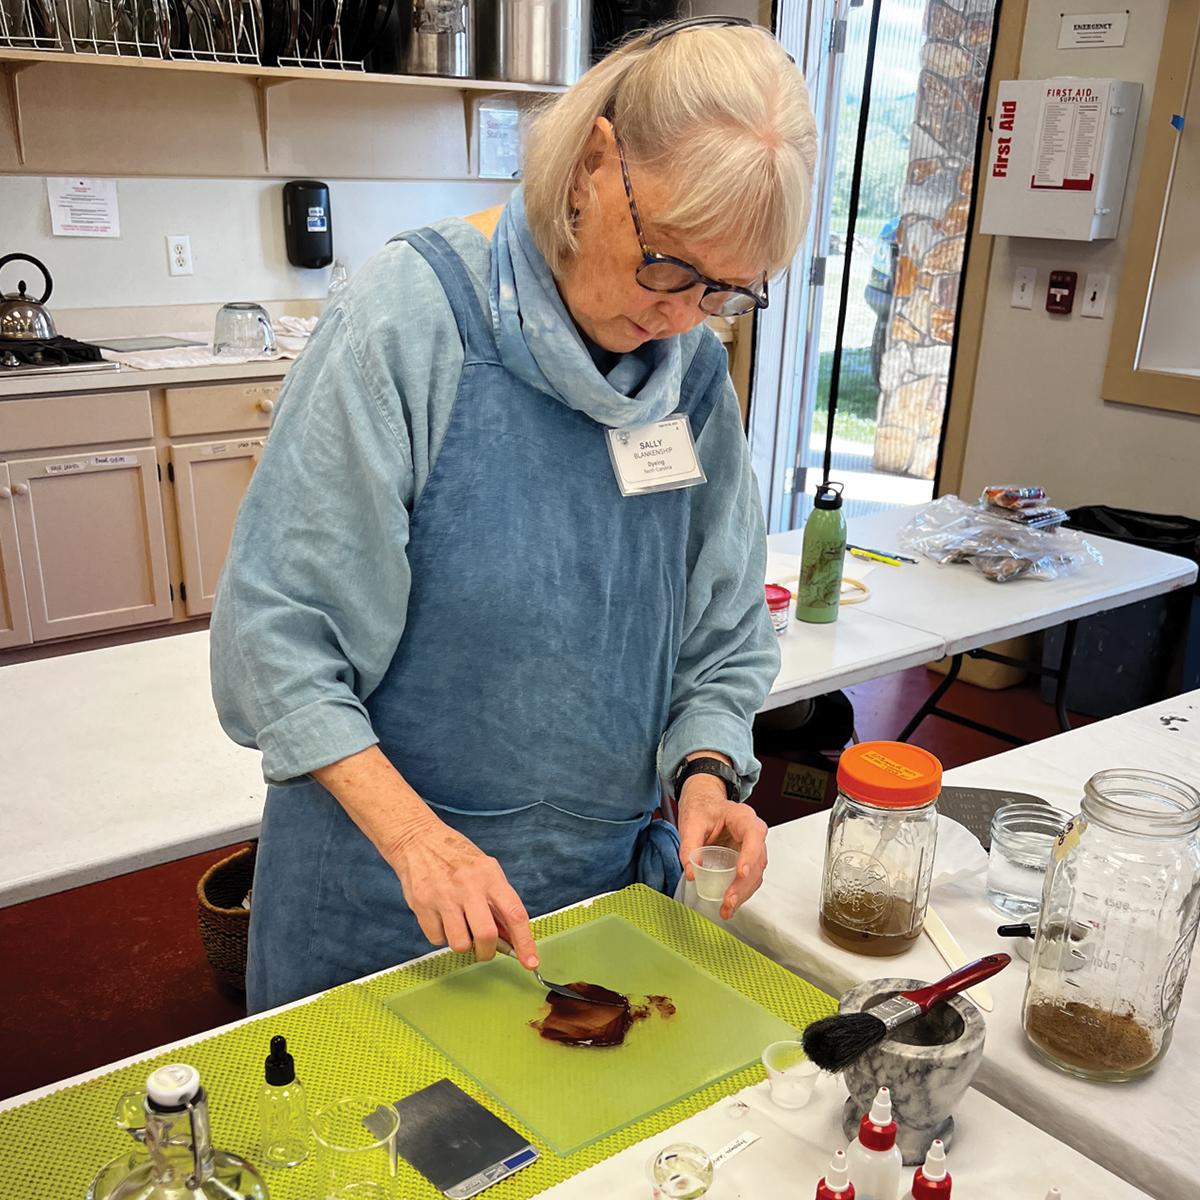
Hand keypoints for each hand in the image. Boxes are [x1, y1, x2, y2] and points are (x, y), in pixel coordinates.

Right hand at [386, 815, 539, 968]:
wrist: (418, 839)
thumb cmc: (457, 857)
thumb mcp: (485, 870)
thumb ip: (498, 902)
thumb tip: (511, 939)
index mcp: (490, 876)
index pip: (514, 913)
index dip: (525, 941)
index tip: (531, 962)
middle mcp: (468, 886)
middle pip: (486, 935)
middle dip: (487, 951)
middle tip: (485, 950)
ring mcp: (444, 896)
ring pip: (460, 943)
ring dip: (463, 944)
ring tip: (459, 926)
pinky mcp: (422, 905)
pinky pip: (437, 939)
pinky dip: (442, 936)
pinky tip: (441, 918)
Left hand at [677, 775, 767, 919]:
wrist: (704, 804)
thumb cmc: (702, 809)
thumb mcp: (691, 823)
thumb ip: (689, 846)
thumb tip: (692, 872)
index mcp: (743, 817)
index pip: (754, 835)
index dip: (750, 855)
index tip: (740, 873)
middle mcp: (753, 833)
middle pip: (757, 860)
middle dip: (744, 884)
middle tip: (729, 900)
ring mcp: (752, 847)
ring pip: (756, 873)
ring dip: (744, 893)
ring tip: (728, 908)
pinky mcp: (746, 859)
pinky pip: (749, 878)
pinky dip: (741, 892)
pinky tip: (730, 904)